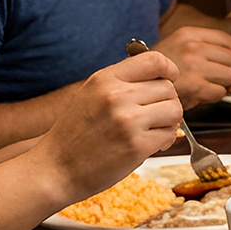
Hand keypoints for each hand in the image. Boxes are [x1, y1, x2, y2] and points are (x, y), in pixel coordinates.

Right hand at [32, 52, 183, 202]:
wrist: (55, 169)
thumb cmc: (75, 134)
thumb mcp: (91, 94)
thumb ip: (122, 82)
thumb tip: (162, 76)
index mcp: (105, 79)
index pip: (154, 60)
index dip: (168, 69)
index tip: (169, 79)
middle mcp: (117, 96)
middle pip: (168, 88)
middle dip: (167, 102)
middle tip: (155, 116)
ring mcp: (127, 120)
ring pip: (175, 109)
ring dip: (169, 121)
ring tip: (153, 130)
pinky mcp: (137, 146)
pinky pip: (170, 134)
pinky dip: (165, 140)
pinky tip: (149, 145)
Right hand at [153, 26, 230, 107]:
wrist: (137, 86)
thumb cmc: (157, 71)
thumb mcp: (176, 46)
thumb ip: (203, 46)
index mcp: (187, 34)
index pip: (225, 38)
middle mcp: (192, 47)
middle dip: (227, 69)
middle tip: (214, 76)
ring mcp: (194, 66)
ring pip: (229, 75)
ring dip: (221, 83)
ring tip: (205, 85)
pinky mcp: (195, 86)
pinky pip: (220, 92)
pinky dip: (214, 96)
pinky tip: (201, 94)